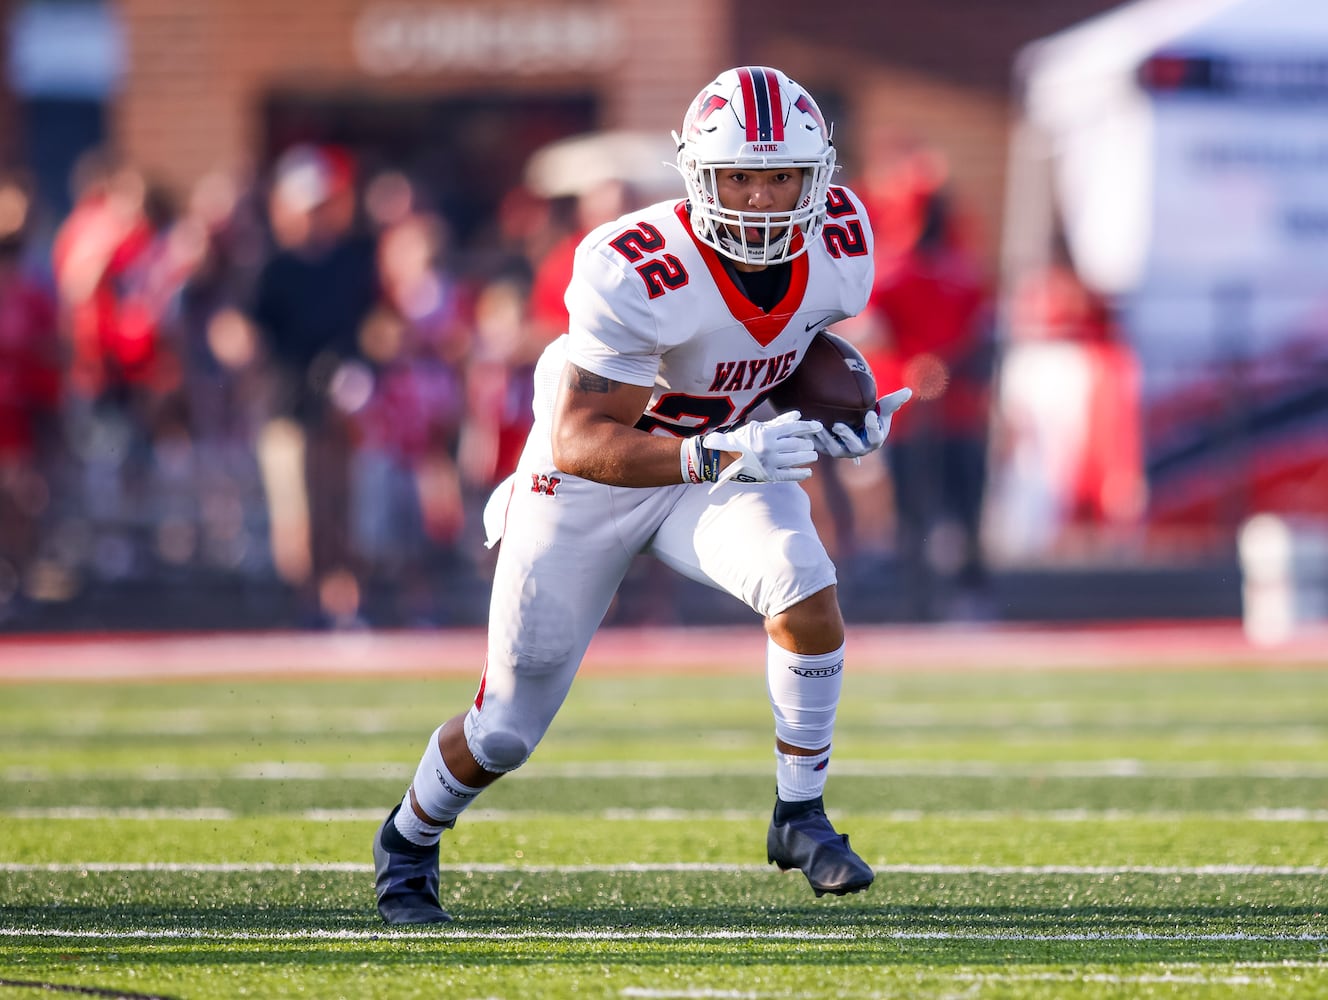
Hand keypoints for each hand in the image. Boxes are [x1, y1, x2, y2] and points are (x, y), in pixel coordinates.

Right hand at [702, 410, 821, 483]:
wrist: (723, 459)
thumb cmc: (742, 440)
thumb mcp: (758, 427)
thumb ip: (779, 422)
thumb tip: (798, 415)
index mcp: (766, 433)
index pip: (793, 428)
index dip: (807, 427)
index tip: (818, 427)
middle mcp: (769, 448)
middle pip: (797, 444)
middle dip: (807, 444)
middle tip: (810, 444)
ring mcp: (769, 463)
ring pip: (797, 459)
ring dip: (808, 457)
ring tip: (812, 455)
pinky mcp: (769, 476)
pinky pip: (789, 475)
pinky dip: (801, 474)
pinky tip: (808, 472)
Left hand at [813, 387, 912, 459]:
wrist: (855, 424)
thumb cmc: (871, 416)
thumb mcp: (883, 408)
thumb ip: (894, 401)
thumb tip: (909, 391)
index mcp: (874, 440)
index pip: (876, 436)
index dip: (873, 426)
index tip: (870, 414)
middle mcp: (859, 449)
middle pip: (854, 446)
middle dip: (846, 435)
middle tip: (838, 424)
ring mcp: (844, 451)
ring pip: (835, 449)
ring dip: (827, 439)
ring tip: (820, 426)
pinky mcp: (829, 449)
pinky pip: (820, 447)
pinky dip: (814, 439)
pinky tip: (807, 428)